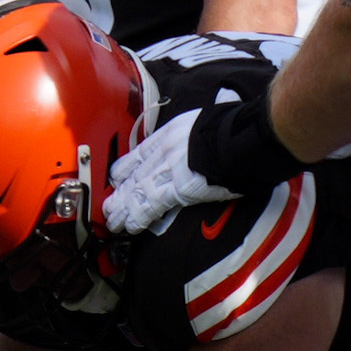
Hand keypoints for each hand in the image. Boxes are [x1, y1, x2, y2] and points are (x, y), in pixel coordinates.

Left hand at [107, 91, 300, 236]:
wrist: (242, 139)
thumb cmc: (232, 131)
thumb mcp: (202, 124)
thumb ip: (190, 138)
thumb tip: (195, 147)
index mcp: (169, 134)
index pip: (139, 154)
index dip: (126, 171)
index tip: (118, 181)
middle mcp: (163, 151)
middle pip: (134, 175)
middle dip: (119, 193)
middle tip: (108, 207)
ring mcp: (168, 169)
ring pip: (137, 192)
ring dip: (123, 210)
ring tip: (113, 222)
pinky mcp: (177, 188)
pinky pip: (151, 205)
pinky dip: (138, 217)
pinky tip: (130, 226)